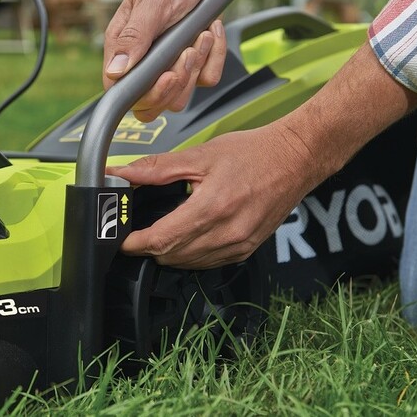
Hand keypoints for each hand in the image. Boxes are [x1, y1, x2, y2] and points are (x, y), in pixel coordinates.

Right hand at [103, 0, 235, 121]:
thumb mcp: (153, 3)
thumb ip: (134, 37)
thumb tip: (115, 70)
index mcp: (123, 48)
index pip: (122, 92)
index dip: (145, 94)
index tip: (167, 77)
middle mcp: (144, 63)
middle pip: (151, 106)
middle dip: (175, 85)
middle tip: (187, 52)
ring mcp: (169, 68)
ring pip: (180, 99)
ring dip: (196, 69)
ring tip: (200, 36)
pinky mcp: (193, 67)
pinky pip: (206, 81)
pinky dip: (215, 57)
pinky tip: (210, 33)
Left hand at [107, 43, 416, 269]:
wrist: (296, 159)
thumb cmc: (252, 152)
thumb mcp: (199, 154)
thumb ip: (156, 168)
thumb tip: (121, 174)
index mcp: (211, 208)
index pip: (160, 240)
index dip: (134, 243)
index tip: (120, 238)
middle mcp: (226, 233)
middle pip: (170, 255)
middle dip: (148, 246)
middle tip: (137, 230)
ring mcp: (238, 246)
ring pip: (188, 263)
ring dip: (168, 252)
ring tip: (160, 230)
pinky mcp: (246, 250)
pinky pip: (208, 263)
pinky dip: (190, 255)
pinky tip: (187, 236)